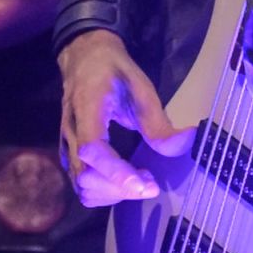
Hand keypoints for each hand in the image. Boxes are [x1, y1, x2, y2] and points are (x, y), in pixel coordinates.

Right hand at [59, 30, 182, 206]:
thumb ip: (160, 122)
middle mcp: (71, 131)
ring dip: (113, 194)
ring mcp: (66, 145)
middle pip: (86, 176)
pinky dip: (104, 192)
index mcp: (87, 108)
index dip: (116, 173)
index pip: (93, 149)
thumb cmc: (114, 71)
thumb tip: (187, 143)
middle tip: (151, 184)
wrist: (85, 58)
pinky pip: (81, 185)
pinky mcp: (69, 154)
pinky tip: (125, 181)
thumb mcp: (142, 89)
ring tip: (140, 182)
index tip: (144, 186)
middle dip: (121, 189)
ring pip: (82, 186)